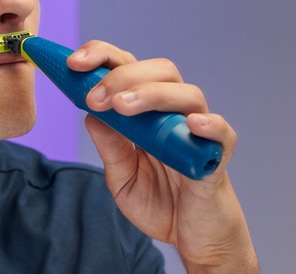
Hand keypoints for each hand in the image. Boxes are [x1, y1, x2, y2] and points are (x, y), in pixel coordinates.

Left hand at [67, 40, 257, 272]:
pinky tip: (191, 124)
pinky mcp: (218, 156)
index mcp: (147, 112)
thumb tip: (90, 116)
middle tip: (94, 97)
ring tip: (122, 107)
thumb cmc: (161, 202)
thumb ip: (110, 148)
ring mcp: (197, 133)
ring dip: (151, 94)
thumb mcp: (122, 178)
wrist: (193, 238)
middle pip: (159, 71)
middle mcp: (174, 114)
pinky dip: (209, 124)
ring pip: (186, 94)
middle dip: (122, 75)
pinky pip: (222, 132)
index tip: (74, 64)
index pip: (129, 68)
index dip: (103, 57)